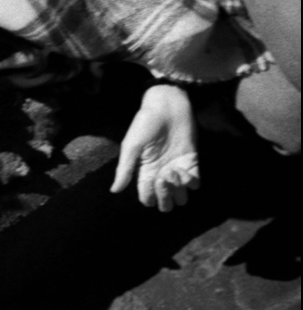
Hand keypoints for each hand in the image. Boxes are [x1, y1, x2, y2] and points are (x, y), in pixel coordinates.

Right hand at [110, 84, 199, 211]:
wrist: (167, 107)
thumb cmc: (145, 124)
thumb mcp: (130, 146)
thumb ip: (125, 169)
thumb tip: (114, 191)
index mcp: (144, 172)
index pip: (147, 196)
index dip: (149, 197)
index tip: (150, 184)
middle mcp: (161, 174)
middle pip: (165, 202)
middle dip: (165, 199)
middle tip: (163, 182)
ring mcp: (177, 169)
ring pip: (181, 196)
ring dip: (178, 191)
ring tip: (173, 173)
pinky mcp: (191, 162)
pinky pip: (194, 183)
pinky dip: (190, 182)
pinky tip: (183, 170)